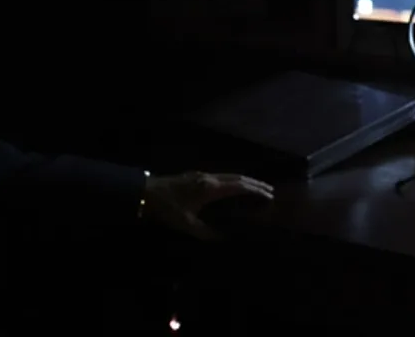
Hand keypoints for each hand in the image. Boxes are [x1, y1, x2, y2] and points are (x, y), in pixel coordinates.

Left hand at [142, 171, 273, 238]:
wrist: (145, 192)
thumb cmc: (167, 208)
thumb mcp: (187, 224)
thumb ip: (206, 232)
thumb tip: (223, 239)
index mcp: (210, 188)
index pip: (239, 186)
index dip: (255, 190)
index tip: (269, 195)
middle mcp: (209, 178)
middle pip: (237, 177)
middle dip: (255, 183)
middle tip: (269, 191)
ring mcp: (202, 175)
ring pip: (229, 175)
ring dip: (244, 181)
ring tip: (256, 189)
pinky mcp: (195, 176)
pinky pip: (221, 177)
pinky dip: (233, 181)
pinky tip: (232, 189)